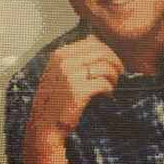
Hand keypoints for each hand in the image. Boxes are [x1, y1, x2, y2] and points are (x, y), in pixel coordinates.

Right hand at [20, 36, 123, 163]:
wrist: (45, 124)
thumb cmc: (57, 99)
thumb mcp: (61, 72)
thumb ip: (76, 57)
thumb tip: (96, 39)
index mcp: (60, 54)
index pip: (93, 42)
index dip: (108, 52)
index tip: (112, 65)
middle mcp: (64, 61)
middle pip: (102, 52)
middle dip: (115, 62)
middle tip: (118, 75)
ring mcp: (70, 74)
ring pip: (106, 66)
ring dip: (114, 77)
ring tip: (111, 86)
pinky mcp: (78, 90)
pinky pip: (105, 83)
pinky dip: (110, 89)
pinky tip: (107, 95)